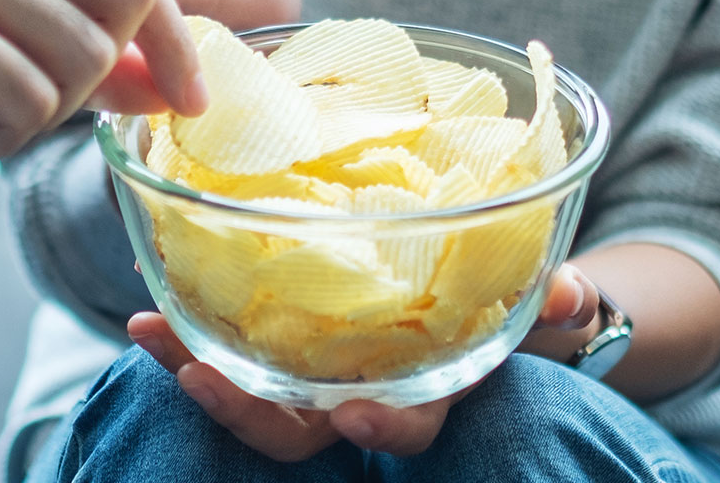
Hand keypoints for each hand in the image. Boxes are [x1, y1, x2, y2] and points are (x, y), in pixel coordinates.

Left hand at [125, 263, 599, 459]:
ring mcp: (311, 371)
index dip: (382, 424)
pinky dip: (186, 325)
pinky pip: (226, 343)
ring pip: (249, 391)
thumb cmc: (496, 304)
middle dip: (246, 411)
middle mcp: (357, 392)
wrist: (457, 295)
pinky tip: (147, 299)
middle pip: (297, 428)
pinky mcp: (278, 338)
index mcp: (421, 390)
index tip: (354, 415)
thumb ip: (553, 302)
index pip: (404, 424)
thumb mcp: (531, 303)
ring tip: (148, 330)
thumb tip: (572, 292)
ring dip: (193, 366)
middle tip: (200, 377)